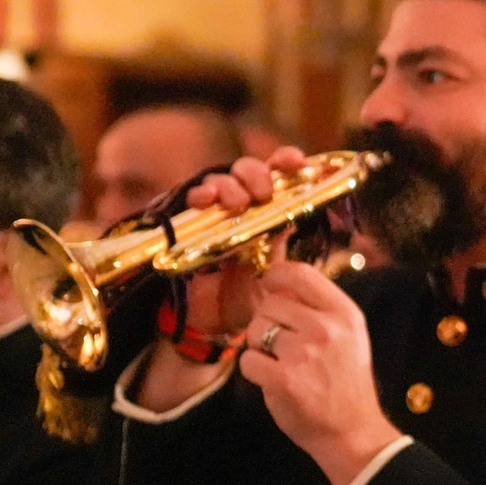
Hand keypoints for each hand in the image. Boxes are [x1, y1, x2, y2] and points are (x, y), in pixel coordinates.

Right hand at [179, 146, 309, 336]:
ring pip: (220, 181)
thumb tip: (290, 215)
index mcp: (271, 210)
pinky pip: (192, 200)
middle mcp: (244, 206)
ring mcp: (216, 214)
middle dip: (256, 174)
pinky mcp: (189, 226)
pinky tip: (204, 201)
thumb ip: (279, 241)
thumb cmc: (255, 295)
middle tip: (262, 194)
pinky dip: (198, 195)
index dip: (286, 161)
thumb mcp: (276, 268)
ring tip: (236, 204)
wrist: (223, 323)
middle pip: (247, 170)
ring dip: (228, 186)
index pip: (279, 173)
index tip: (295, 162)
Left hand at [239, 261, 400, 484]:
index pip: (301, 273)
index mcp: (345, 313)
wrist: (351, 431)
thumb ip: (320, 308)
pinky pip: (248, 360)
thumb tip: (279, 283)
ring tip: (281, 363)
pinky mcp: (283, 379)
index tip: (268, 283)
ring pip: (255, 330)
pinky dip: (253, 370)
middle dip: (267, 321)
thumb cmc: (345, 382)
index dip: (276, 274)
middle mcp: (326, 328)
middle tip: (281, 345)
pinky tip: (273, 380)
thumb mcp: (349, 336)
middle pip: (271, 303)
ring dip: (259, 346)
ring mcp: (304, 353)